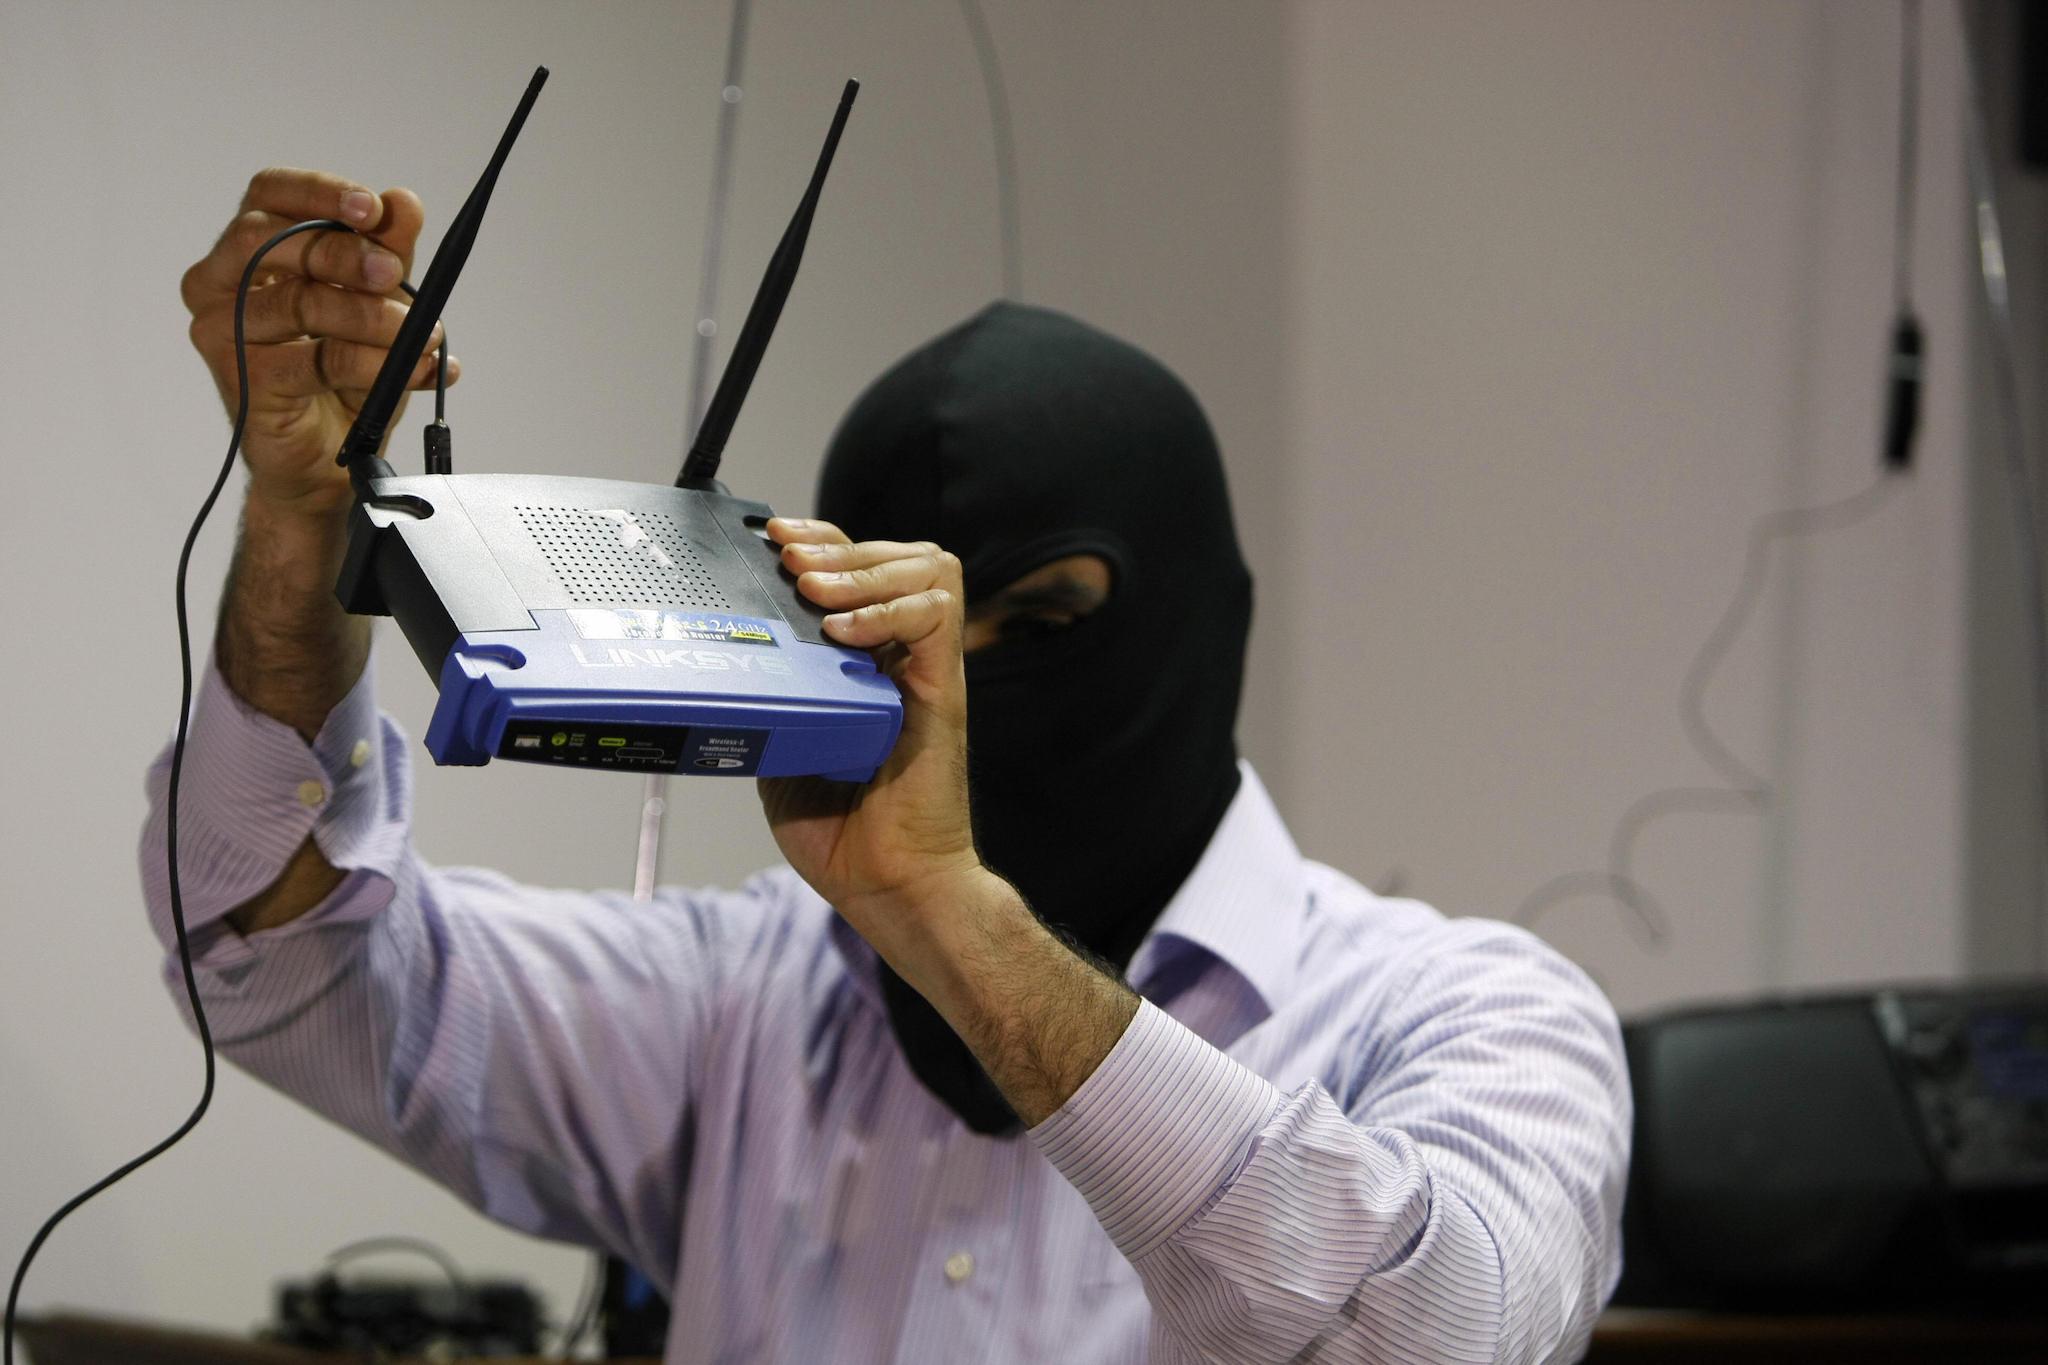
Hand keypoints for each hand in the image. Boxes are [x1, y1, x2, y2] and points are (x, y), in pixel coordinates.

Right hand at [182, 168, 455, 518]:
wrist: (330, 457)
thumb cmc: (344, 372)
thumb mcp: (379, 301)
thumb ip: (387, 251)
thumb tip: (403, 202)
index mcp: (249, 248)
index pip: (268, 194)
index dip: (318, 192)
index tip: (372, 208)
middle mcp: (219, 282)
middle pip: (273, 241)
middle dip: (344, 253)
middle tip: (394, 273)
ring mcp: (221, 331)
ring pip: (299, 303)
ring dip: (370, 316)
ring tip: (420, 335)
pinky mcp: (241, 380)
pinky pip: (315, 360)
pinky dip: (374, 362)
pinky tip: (416, 369)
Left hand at [757, 519, 984, 960]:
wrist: (888, 886)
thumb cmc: (844, 833)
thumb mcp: (783, 748)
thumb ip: (771, 700)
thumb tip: (718, 668)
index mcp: (870, 664)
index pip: (859, 570)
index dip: (823, 542)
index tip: (773, 537)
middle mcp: (904, 658)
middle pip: (893, 553)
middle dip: (837, 545)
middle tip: (789, 559)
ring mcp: (927, 672)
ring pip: (926, 568)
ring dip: (863, 569)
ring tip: (814, 590)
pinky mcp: (944, 693)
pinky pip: (936, 618)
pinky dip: (889, 611)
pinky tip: (844, 633)